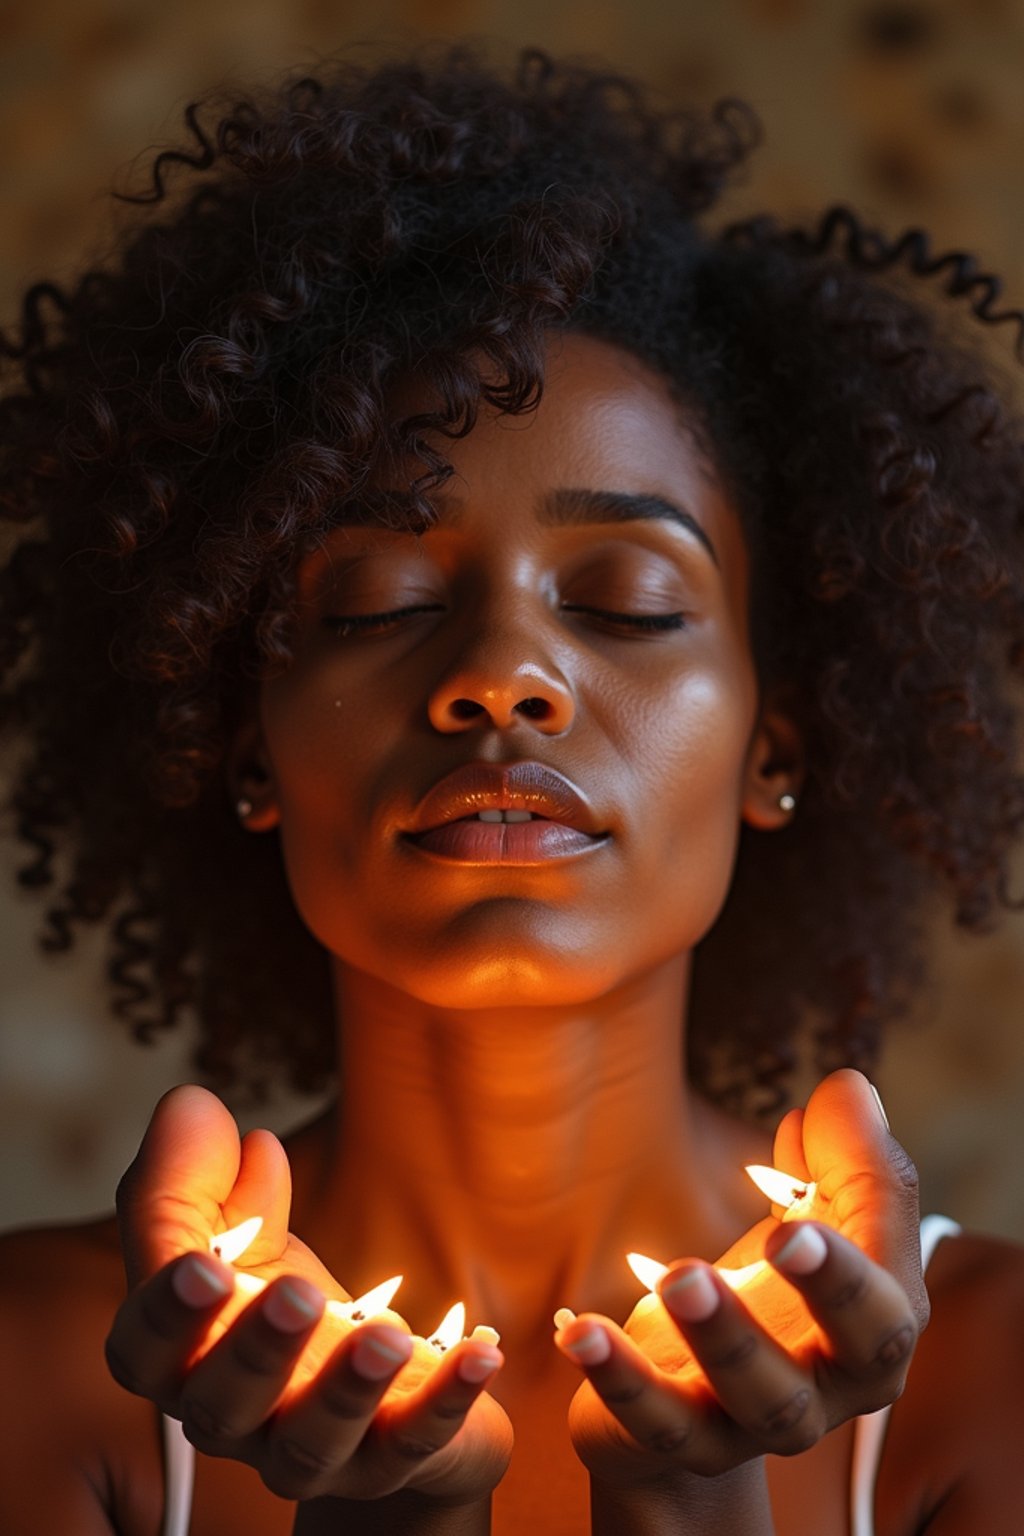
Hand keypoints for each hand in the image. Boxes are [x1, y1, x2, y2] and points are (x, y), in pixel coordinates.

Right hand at [105, 1086, 511, 1505]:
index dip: (166, 1314)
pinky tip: (480, 1353)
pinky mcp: (391, 1461)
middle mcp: (236, 1422)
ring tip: (387, 1332)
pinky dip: (446, 1404)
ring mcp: (313, 1454)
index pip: (146, 1351)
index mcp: (183, 1361)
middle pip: (223, 1407)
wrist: (371, 1397)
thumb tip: (195, 1111)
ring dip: (347, 1389)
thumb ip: (200, 1179)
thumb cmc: (289, 1310)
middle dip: (257, 1351)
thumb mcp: (243, 1239)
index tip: (201, 1266)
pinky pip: (415, 1445)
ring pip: (311, 1445)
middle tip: (297, 1292)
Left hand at [557, 1069, 927, 1489]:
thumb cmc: (768, 1294)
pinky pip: (652, 1421)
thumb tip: (845, 1089)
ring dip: (720, 1336)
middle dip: (825, 1295)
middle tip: (781, 1235)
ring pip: (755, 1400)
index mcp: (873, 1332)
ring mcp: (753, 1426)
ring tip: (678, 1275)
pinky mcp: (676, 1440)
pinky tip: (580, 1328)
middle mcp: (830, 1390)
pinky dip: (619, 1376)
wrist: (692, 1398)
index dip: (860, 1249)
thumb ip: (842, 1160)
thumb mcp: (811, 1223)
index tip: (811, 1198)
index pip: (889, 1291)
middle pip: (855, 1357)